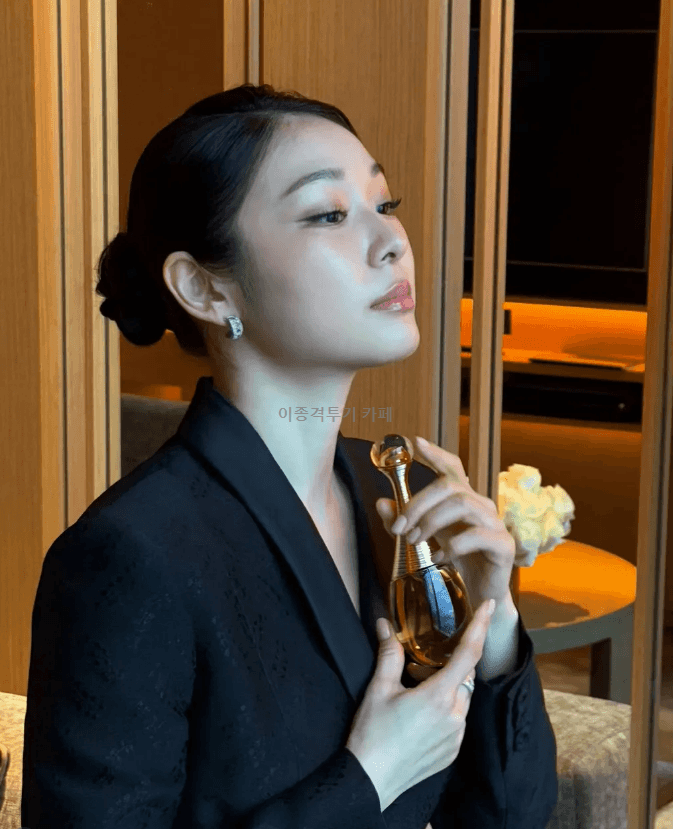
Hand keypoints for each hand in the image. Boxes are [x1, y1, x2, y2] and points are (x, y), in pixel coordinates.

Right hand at [346, 600, 495, 811]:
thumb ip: (388, 654)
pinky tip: (421, 713)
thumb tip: (384, 625)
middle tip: (426, 658)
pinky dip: (445, 708)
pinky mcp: (452, 752)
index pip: (469, 653)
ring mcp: (456, 737)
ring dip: (447, 686)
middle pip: (465, 676)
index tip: (489, 606)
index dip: (481, 626)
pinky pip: (457, 720)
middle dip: (452, 662)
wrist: (370, 781)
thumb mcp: (378, 689)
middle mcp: (454, 716)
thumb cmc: (372, 735)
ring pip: (462, 698)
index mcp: (438, 696)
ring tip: (417, 687)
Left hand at [375, 435, 515, 619]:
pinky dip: (451, 546)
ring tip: (414, 541)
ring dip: (431, 521)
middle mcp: (481, 505)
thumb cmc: (456, 560)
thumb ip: (405, 521)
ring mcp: (495, 523)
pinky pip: (476, 535)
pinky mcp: (503, 545)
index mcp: (463, 499)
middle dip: (418, 503)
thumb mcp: (426, 538)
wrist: (481, 593)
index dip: (436, 454)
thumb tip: (381, 503)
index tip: (415, 443)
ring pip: (462, 504)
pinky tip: (437, 558)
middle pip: (449, 486)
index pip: (453, 468)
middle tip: (400, 527)